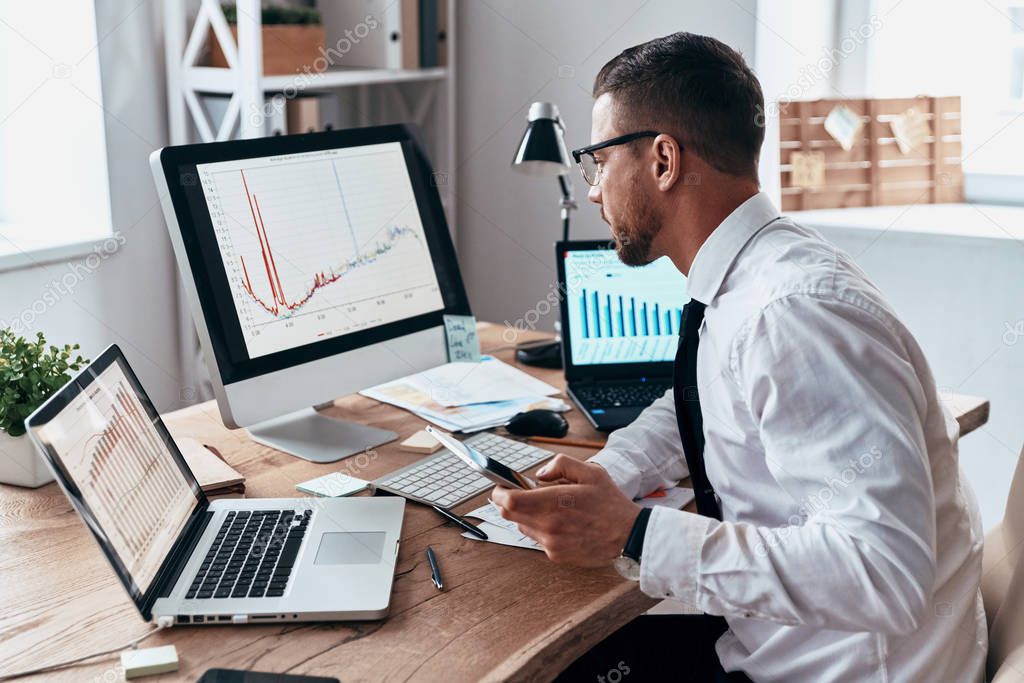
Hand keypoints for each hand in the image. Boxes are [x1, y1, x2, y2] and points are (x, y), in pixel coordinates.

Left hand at [491, 454, 641, 566]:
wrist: (628, 535)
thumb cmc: (610, 503)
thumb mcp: (590, 472)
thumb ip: (561, 464)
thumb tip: (540, 474)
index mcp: (553, 503)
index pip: (508, 501)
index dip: (499, 492)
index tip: (502, 486)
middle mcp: (548, 526)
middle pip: (509, 515)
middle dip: (509, 502)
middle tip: (521, 493)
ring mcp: (551, 543)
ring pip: (523, 527)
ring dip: (526, 515)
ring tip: (550, 507)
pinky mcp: (556, 555)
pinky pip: (538, 538)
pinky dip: (542, 528)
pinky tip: (561, 522)